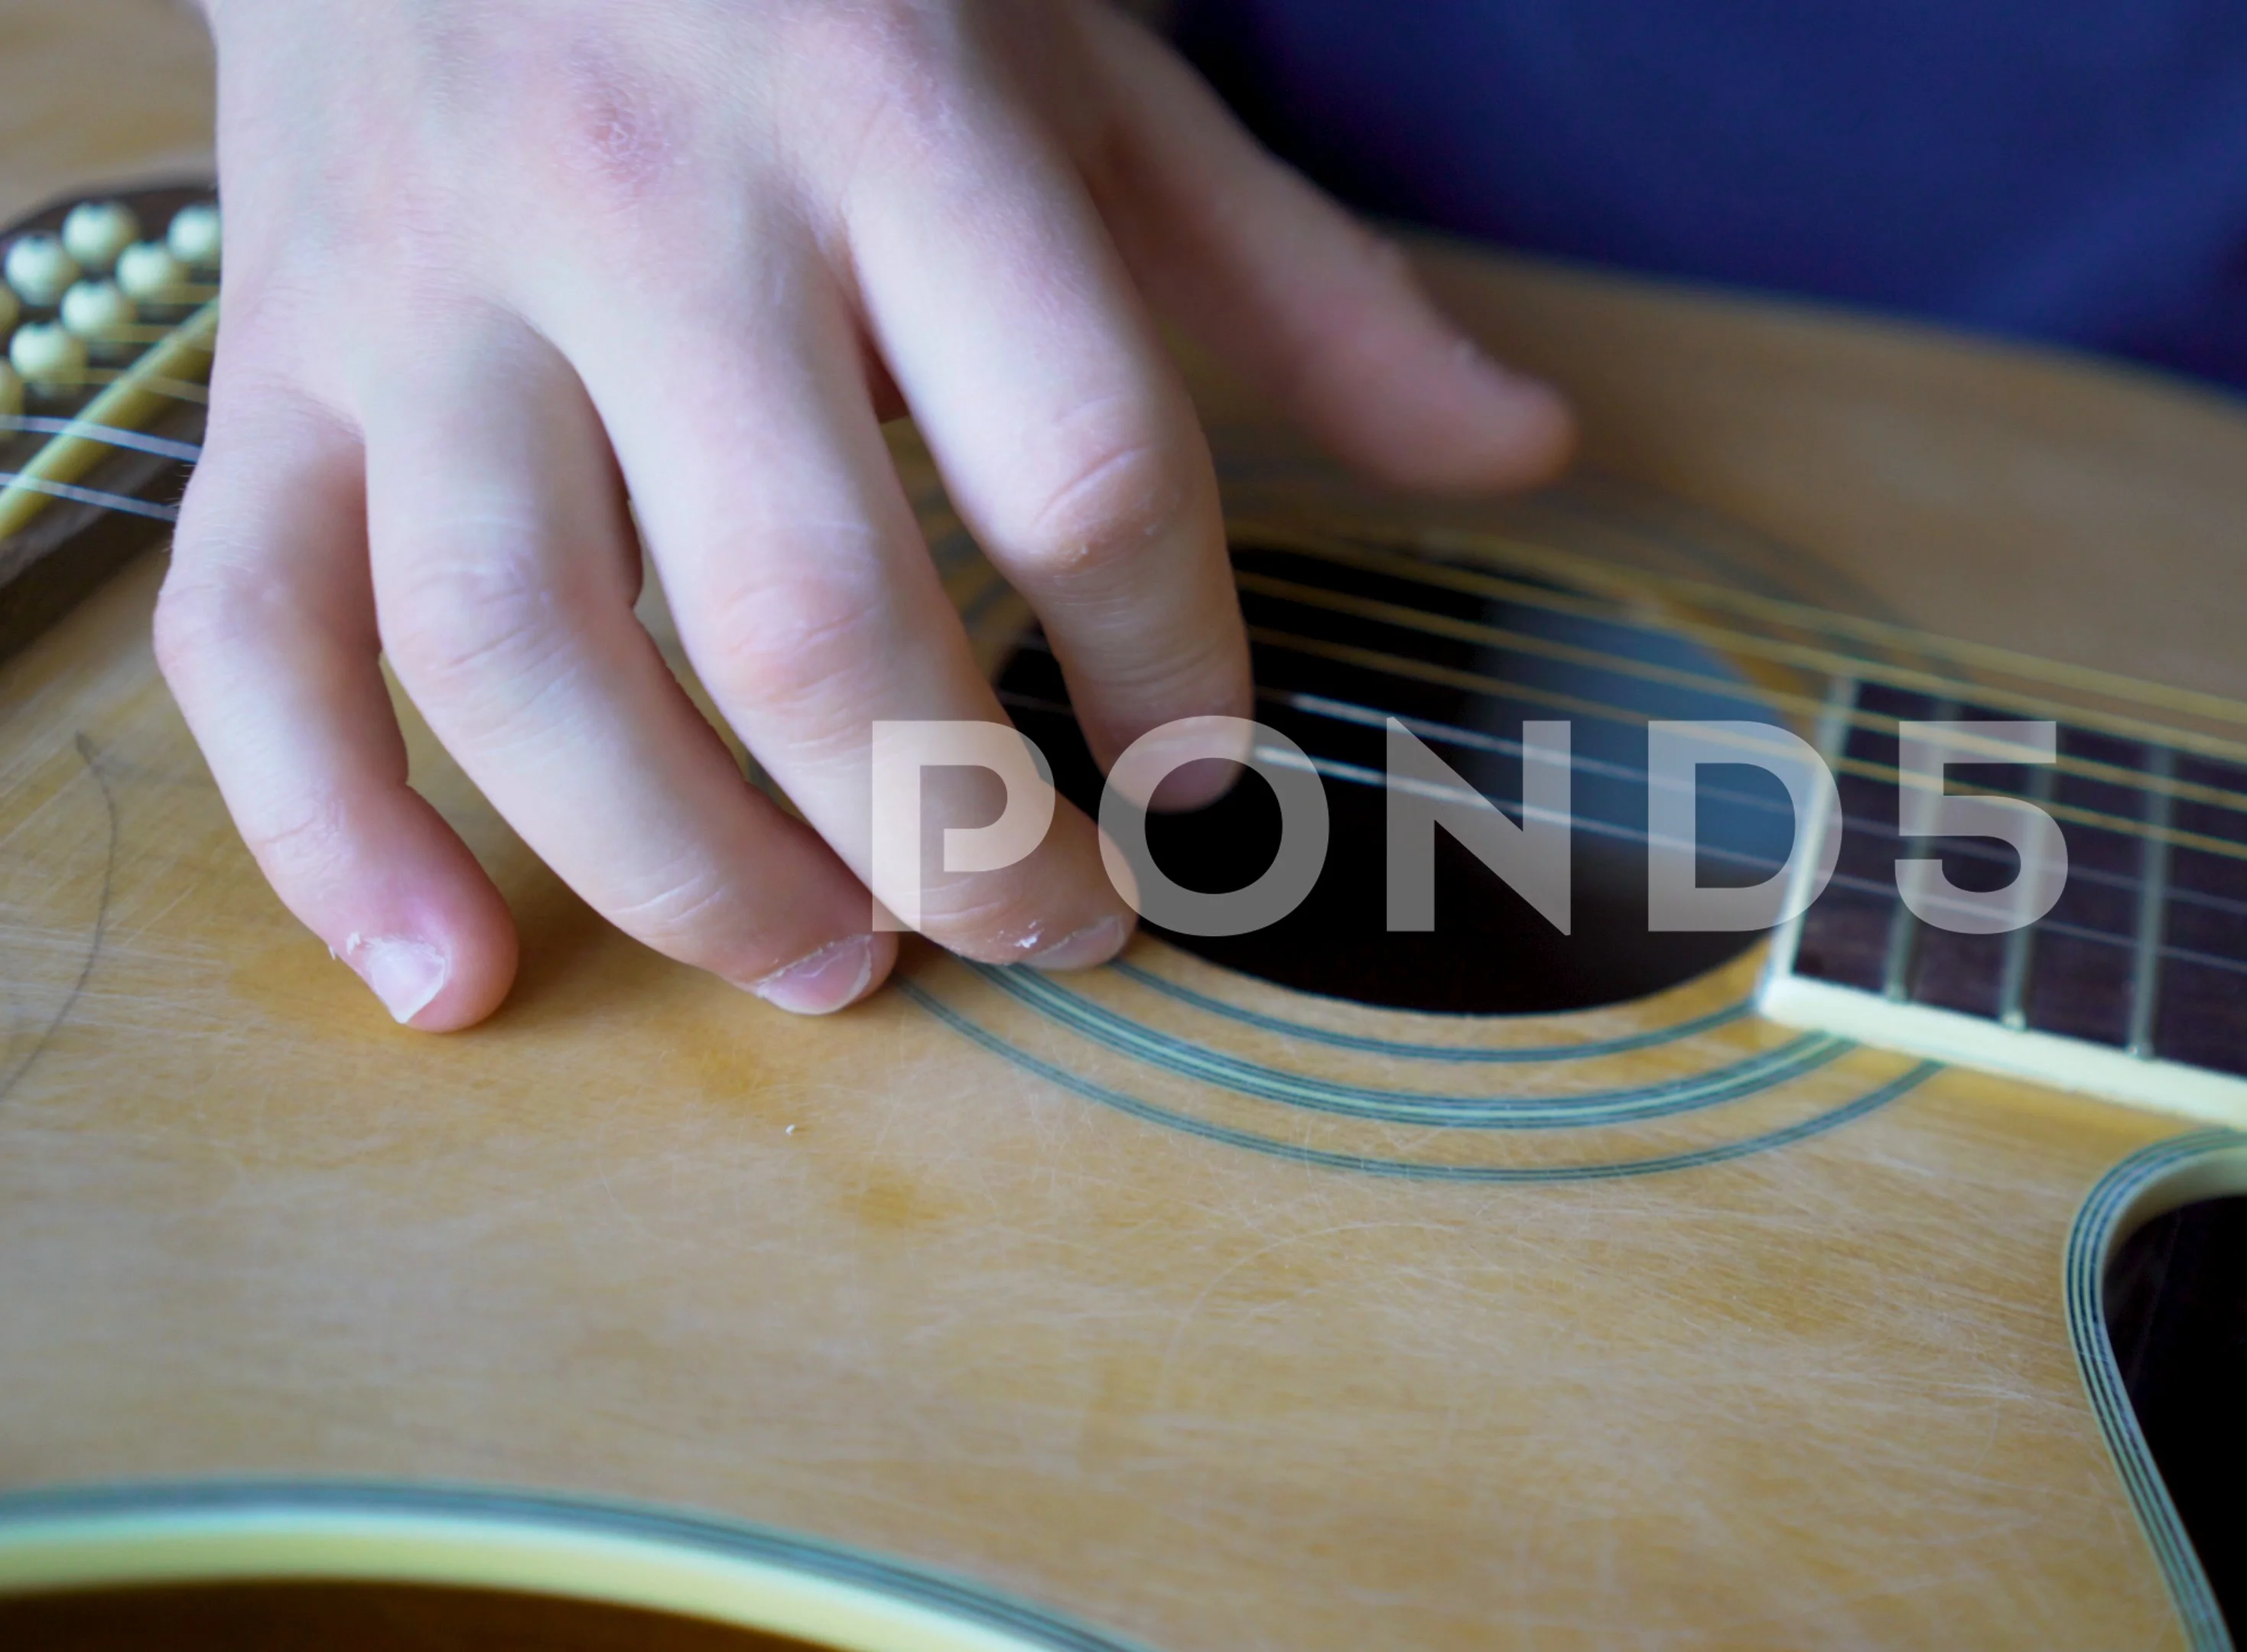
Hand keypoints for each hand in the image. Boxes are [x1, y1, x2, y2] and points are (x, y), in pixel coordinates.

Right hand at [154, 0, 1572, 1028]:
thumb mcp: (1084, 74)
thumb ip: (1298, 281)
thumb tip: (1529, 453)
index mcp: (892, 111)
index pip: (1078, 456)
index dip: (1176, 665)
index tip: (1215, 775)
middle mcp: (643, 202)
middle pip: (799, 605)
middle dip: (953, 831)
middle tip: (1056, 924)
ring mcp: (426, 292)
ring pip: (521, 652)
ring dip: (687, 869)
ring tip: (836, 969)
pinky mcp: (274, 371)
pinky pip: (250, 629)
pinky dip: (329, 835)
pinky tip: (457, 977)